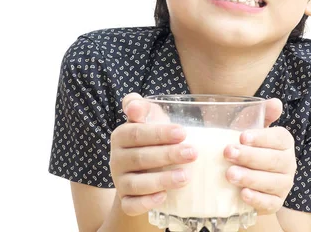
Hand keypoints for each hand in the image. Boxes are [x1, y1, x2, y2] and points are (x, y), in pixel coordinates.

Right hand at [109, 93, 197, 215]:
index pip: (136, 133)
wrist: (146, 167)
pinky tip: (163, 196)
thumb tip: (134, 107)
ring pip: (136, 184)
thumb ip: (141, 106)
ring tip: (185, 177)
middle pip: (140, 158)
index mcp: (121, 136)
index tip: (183, 133)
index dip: (159, 133)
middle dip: (168, 155)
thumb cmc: (153, 137)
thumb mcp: (149, 116)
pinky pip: (131, 205)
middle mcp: (117, 159)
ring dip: (161, 180)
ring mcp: (120, 182)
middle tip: (193, 153)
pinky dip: (145, 203)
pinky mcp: (126, 201)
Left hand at [223, 98, 295, 214]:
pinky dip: (257, 200)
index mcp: (284, 142)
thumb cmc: (251, 148)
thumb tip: (275, 103)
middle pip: (273, 160)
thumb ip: (263, 114)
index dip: (261, 137)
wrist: (251, 176)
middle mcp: (288, 163)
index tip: (241, 136)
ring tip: (230, 174)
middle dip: (249, 156)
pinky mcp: (276, 203)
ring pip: (271, 182)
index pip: (278, 138)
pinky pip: (270, 203)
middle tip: (228, 152)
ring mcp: (284, 184)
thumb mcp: (254, 129)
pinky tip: (243, 194)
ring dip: (250, 178)